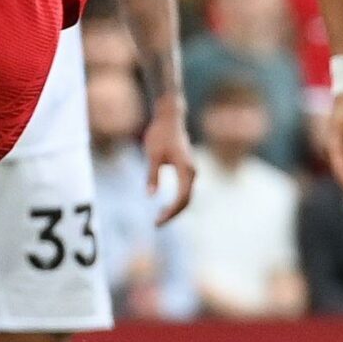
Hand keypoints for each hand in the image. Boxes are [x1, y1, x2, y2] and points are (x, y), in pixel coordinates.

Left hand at [142, 94, 194, 222]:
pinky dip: (177, 201)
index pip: (181, 199)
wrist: (169, 117)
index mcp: (185, 169)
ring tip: (159, 218)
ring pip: (187, 196)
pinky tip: (165, 207)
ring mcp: (191, 170)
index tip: (157, 222)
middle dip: (173, 214)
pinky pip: (185, 190)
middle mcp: (192, 172)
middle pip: (187, 201)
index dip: (170, 213)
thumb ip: (152, 175)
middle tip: (157, 224)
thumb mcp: (152, 155)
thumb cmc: (159, 134)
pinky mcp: (187, 169)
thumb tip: (150, 195)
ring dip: (175, 209)